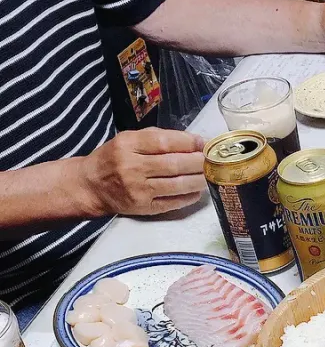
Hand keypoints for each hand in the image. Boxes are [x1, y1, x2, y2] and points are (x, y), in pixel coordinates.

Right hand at [77, 128, 206, 217]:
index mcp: (127, 145)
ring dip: (198, 180)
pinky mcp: (143, 207)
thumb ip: (156, 138)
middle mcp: (132, 167)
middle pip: (174, 164)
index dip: (187, 142)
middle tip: (211, 160)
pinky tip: (197, 191)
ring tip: (209, 175)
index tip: (202, 143)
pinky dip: (189, 197)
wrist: (91, 186)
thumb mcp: (128, 140)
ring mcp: (138, 189)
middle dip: (197, 162)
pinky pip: (172, 202)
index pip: (164, 142)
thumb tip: (192, 141)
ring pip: (177, 184)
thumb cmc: (113, 159)